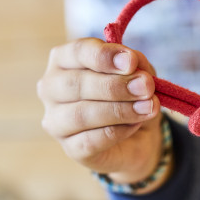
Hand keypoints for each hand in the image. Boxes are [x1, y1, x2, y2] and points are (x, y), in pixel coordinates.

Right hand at [36, 38, 163, 180]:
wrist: (138, 136)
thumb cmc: (130, 95)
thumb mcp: (140, 74)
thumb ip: (137, 65)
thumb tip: (134, 68)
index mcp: (64, 60)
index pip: (77, 52)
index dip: (104, 56)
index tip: (131, 61)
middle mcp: (51, 89)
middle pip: (77, 84)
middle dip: (116, 86)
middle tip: (146, 87)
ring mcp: (56, 121)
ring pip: (82, 114)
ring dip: (120, 110)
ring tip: (148, 107)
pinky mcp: (70, 148)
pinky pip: (91, 140)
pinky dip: (119, 131)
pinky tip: (136, 124)